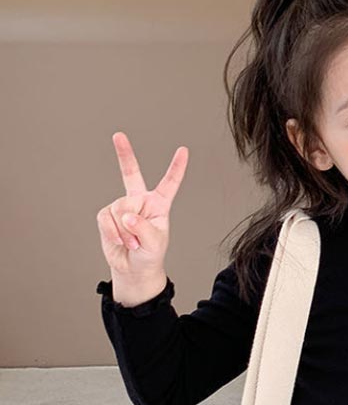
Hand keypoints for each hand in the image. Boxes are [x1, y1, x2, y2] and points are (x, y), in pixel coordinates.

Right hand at [96, 131, 187, 278]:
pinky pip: (106, 219)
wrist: (133, 268)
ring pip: (119, 208)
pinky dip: (113, 232)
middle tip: (118, 135)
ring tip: (133, 243)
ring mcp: (123, 206)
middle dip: (124, 154)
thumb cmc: (150, 255)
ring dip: (124, 231)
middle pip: (130, 173)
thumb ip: (142, 228)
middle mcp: (141, 201)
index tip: (184, 150)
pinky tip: (120, 241)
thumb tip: (126, 216)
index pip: (169, 183)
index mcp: (159, 204)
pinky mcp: (107, 215)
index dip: (176, 167)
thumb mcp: (153, 243)